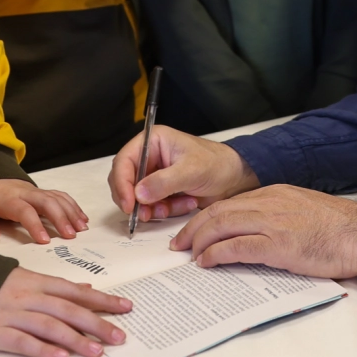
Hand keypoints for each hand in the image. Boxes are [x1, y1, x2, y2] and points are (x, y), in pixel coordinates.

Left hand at [0, 179, 87, 245]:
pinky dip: (72, 206)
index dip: (35, 225)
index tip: (45, 241)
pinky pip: (60, 195)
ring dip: (71, 212)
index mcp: (6, 198)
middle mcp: (24, 192)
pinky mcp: (40, 192)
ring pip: (57, 197)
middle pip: (47, 201)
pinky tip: (81, 218)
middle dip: (61, 217)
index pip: (24, 210)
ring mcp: (34, 190)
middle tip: (71, 236)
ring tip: (81, 230)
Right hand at [0, 267, 128, 356]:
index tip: (126, 306)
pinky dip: (42, 349)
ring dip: (75, 339)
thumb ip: (56, 286)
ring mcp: (11, 314)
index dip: (102, 299)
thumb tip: (86, 289)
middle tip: (119, 336)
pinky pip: (21, 341)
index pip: (76, 291)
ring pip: (49, 326)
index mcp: (37, 281)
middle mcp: (28, 296)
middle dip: (97, 323)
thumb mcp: (26, 278)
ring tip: (97, 351)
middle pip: (68, 309)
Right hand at [108, 125, 258, 224]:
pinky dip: (166, 210)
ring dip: (153, 208)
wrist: (235, 179)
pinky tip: (186, 203)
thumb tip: (138, 193)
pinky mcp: (162, 191)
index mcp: (153, 142)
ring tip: (173, 207)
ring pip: (137, 197)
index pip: (124, 161)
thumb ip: (164, 182)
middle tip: (146, 214)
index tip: (128, 203)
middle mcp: (150, 157)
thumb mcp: (191, 171)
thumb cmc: (217, 164)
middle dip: (135, 200)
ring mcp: (155, 176)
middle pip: (125, 181)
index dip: (122, 183)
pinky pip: (152, 206)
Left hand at [172, 186, 356, 280]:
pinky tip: (207, 263)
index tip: (194, 230)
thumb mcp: (302, 211)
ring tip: (189, 255)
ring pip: (221, 225)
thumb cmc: (339, 227)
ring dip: (199, 241)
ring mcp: (272, 223)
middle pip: (218, 211)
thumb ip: (279, 216)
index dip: (206, 217)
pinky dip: (216, 254)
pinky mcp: (278, 245)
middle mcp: (269, 203)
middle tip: (179, 244)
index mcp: (275, 194)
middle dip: (193, 228)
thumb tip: (258, 233)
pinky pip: (236, 247)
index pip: (229, 202)